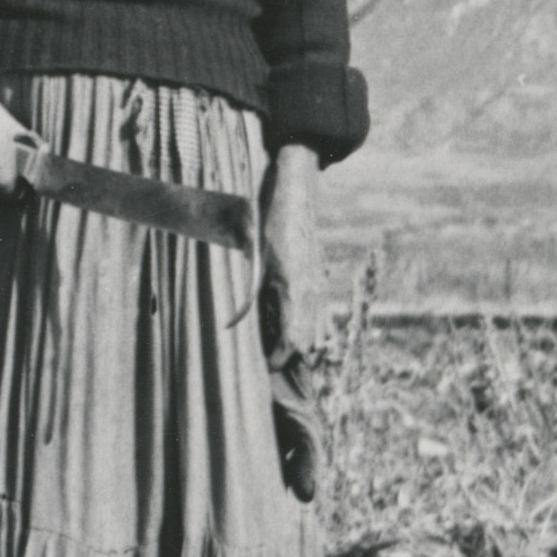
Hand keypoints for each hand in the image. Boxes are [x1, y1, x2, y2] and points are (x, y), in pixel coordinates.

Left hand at [258, 145, 320, 357]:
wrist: (295, 192)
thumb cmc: (270, 224)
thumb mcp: (254, 260)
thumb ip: (248, 297)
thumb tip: (232, 325)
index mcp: (296, 292)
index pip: (292, 343)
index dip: (278, 360)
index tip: (264, 364)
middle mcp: (314, 293)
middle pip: (310, 345)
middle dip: (291, 356)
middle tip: (268, 355)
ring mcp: (321, 285)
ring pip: (321, 332)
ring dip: (303, 343)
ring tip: (280, 343)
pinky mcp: (322, 278)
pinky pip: (324, 314)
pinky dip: (312, 326)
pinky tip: (293, 321)